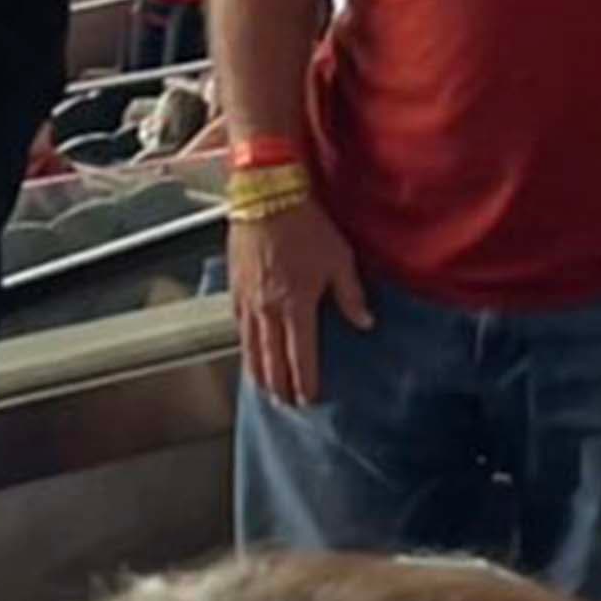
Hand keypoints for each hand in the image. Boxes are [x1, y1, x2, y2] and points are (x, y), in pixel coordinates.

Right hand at [230, 194, 371, 407]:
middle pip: (271, 360)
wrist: (267, 196)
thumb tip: (365, 322)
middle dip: (279, 386)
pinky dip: (244, 346)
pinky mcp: (234, 288)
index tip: (309, 398)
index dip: (305, 381)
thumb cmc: (307, 225)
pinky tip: (247, 352)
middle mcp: (268, 309)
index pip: (301, 356)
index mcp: (297, 305)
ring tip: (265, 390)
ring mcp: (247, 300)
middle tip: (285, 404)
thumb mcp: (339, 258)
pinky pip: (238, 327)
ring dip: (258, 372)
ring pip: (250, 347)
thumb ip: (351, 295)